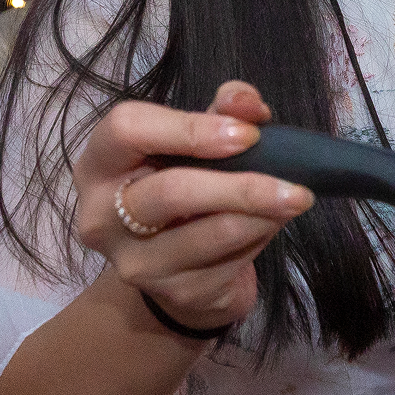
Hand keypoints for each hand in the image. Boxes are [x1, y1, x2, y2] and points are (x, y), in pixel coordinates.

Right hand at [74, 81, 312, 333]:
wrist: (180, 269)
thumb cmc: (185, 187)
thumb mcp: (199, 141)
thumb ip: (223, 112)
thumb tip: (246, 103)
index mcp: (100, 163)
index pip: (127, 130)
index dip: (190, 128)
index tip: (248, 134)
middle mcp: (102, 216)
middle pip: (172, 191)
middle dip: (241, 185)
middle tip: (293, 183)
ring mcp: (135, 261)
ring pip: (210, 233)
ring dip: (263, 215)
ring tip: (294, 200)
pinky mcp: (173, 292)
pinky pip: (229, 261)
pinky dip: (260, 239)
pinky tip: (271, 225)